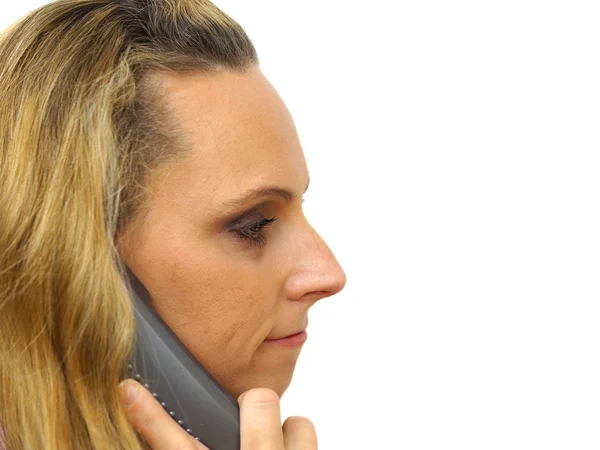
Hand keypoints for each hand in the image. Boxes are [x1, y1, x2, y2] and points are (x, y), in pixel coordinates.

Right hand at [119, 379, 317, 448]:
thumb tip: (190, 433)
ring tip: (279, 448)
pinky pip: (307, 435)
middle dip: (258, 405)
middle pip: (260, 403)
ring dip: (288, 434)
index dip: (148, 416)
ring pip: (299, 422)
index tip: (129, 389)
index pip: (174, 446)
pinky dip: (300, 445)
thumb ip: (199, 447)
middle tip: (253, 416)